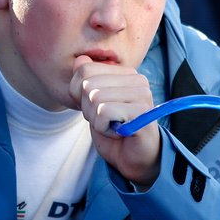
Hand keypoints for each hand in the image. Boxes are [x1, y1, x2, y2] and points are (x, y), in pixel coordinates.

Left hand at [69, 55, 160, 186]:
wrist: (135, 160)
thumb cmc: (115, 131)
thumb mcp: (94, 103)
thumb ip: (87, 80)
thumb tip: (80, 59)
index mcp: (127, 73)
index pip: (84, 69)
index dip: (77, 93)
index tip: (94, 108)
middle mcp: (137, 79)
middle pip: (87, 85)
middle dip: (87, 109)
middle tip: (105, 120)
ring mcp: (142, 95)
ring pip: (94, 98)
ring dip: (96, 120)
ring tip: (112, 126)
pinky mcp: (141, 112)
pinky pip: (103, 112)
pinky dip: (103, 128)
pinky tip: (118, 132)